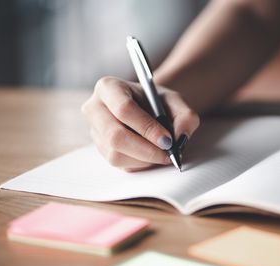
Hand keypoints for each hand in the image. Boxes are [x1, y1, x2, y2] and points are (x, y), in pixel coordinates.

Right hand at [81, 76, 199, 171]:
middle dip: (145, 150)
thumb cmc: (157, 102)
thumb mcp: (175, 101)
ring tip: (162, 153)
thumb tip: (180, 138)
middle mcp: (95, 109)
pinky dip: (140, 164)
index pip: (124, 109)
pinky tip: (151, 155)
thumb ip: (185, 116)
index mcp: (109, 87)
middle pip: (115, 136)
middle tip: (168, 154)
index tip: (168, 140)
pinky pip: (119, 164)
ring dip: (144, 159)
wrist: (147, 109)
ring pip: (115, 154)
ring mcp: (95, 131)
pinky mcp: (101, 149)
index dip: (147, 127)